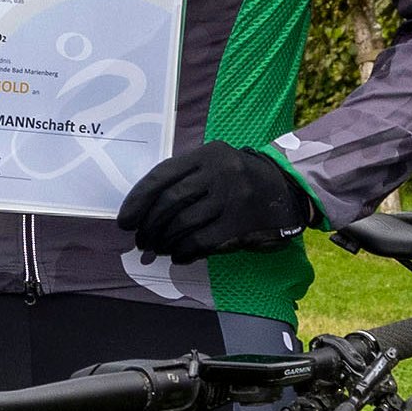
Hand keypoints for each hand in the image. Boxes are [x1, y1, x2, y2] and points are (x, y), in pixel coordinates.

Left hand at [114, 141, 318, 258]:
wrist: (286, 189)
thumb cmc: (237, 179)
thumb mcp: (213, 164)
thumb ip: (183, 179)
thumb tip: (143, 212)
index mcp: (207, 154)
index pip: (162, 176)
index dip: (138, 200)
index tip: (125, 221)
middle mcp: (220, 172)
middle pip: (170, 202)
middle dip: (149, 226)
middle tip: (141, 241)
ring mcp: (233, 198)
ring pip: (184, 224)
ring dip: (164, 241)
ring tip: (157, 249)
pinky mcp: (241, 223)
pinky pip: (202, 242)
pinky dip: (184, 252)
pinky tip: (178, 255)